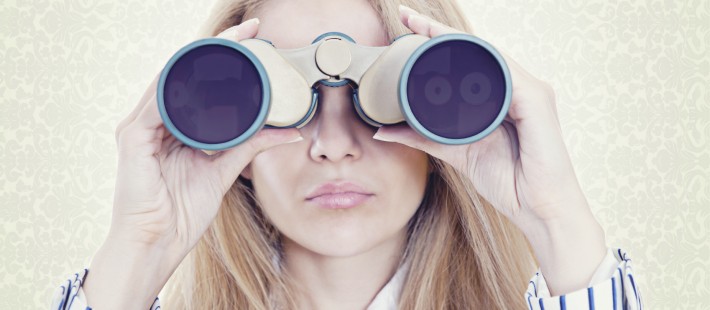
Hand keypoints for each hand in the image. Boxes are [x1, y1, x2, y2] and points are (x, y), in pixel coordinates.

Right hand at [110, 18, 301, 254]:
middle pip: (186, 72)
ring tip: (234, 41)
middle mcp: (155, 120)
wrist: (157, 244)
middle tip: (251, 30)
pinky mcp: (133, 138)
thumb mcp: (223, 170)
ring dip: (202, 57)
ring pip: (172, 78)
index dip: (224, 60)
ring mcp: (140, 126)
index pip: (198, 82)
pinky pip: (157, 104)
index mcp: (173, 126)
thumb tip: (290, 132)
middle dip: (218, 48)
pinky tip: (202, 72)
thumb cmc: (182, 212)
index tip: (256, 40)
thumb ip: (251, 146)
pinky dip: (180, 85)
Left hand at [373, 5, 606, 294]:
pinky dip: (482, 62)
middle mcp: (518, 86)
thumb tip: (383, 130)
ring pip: (488, 55)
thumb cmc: (510, 182)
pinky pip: (507, 76)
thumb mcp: (456, 152)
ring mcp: (530, 91)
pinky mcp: (538, 103)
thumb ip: (423, 137)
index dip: (436, 40)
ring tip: (422, 28)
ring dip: (455, 39)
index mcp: (501, 95)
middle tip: (407, 16)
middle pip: (476, 50)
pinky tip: (457, 53)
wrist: (540, 211)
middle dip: (439, 31)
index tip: (404, 26)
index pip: (467, 59)